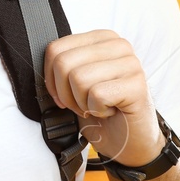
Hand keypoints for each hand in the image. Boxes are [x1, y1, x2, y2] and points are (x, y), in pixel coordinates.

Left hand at [43, 30, 162, 166]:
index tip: (63, 95)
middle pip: (63, 63)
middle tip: (84, 104)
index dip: (51, 79)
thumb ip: (63, 68)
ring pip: (78, 78)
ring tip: (98, 107)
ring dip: (83, 103)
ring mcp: (131, 63)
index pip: (55, 48)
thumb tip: (41, 69)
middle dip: (66, 93)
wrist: (129, 142)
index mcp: (101, 39)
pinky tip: (111, 111)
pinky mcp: (137, 85)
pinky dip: (97, 110)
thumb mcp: (76, 84)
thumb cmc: (102, 112)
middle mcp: (118, 45)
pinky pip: (97, 95)